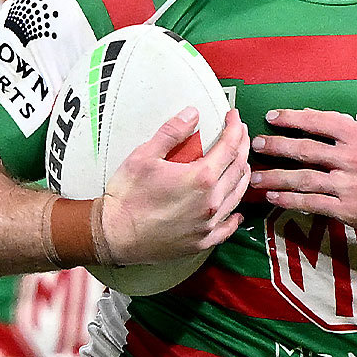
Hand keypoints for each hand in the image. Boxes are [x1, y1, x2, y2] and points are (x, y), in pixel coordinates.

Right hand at [101, 108, 250, 263]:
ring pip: (237, 196)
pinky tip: (236, 212)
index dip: (235, 128)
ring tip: (241, 163)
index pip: (229, 146)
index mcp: (201, 178)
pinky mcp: (201, 241)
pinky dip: (235, 217)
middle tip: (240, 133)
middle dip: (242, 146)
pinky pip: (227, 228)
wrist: (113, 235)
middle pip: (238, 169)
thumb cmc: (126, 198)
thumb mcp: (144, 155)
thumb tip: (191, 115)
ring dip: (243, 176)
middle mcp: (211, 202)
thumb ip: (172, 132)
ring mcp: (208, 224)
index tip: (234, 117)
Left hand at [249, 109, 356, 237]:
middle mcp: (354, 158)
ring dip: (275, 178)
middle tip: (256, 144)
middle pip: (305, 149)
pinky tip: (275, 199)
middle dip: (276, 146)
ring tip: (256, 178)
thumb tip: (317, 122)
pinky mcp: (348, 209)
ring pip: (303, 178)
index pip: (320, 121)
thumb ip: (351, 132)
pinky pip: (312, 204)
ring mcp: (350, 185)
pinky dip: (290, 201)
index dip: (292, 118)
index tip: (273, 116)